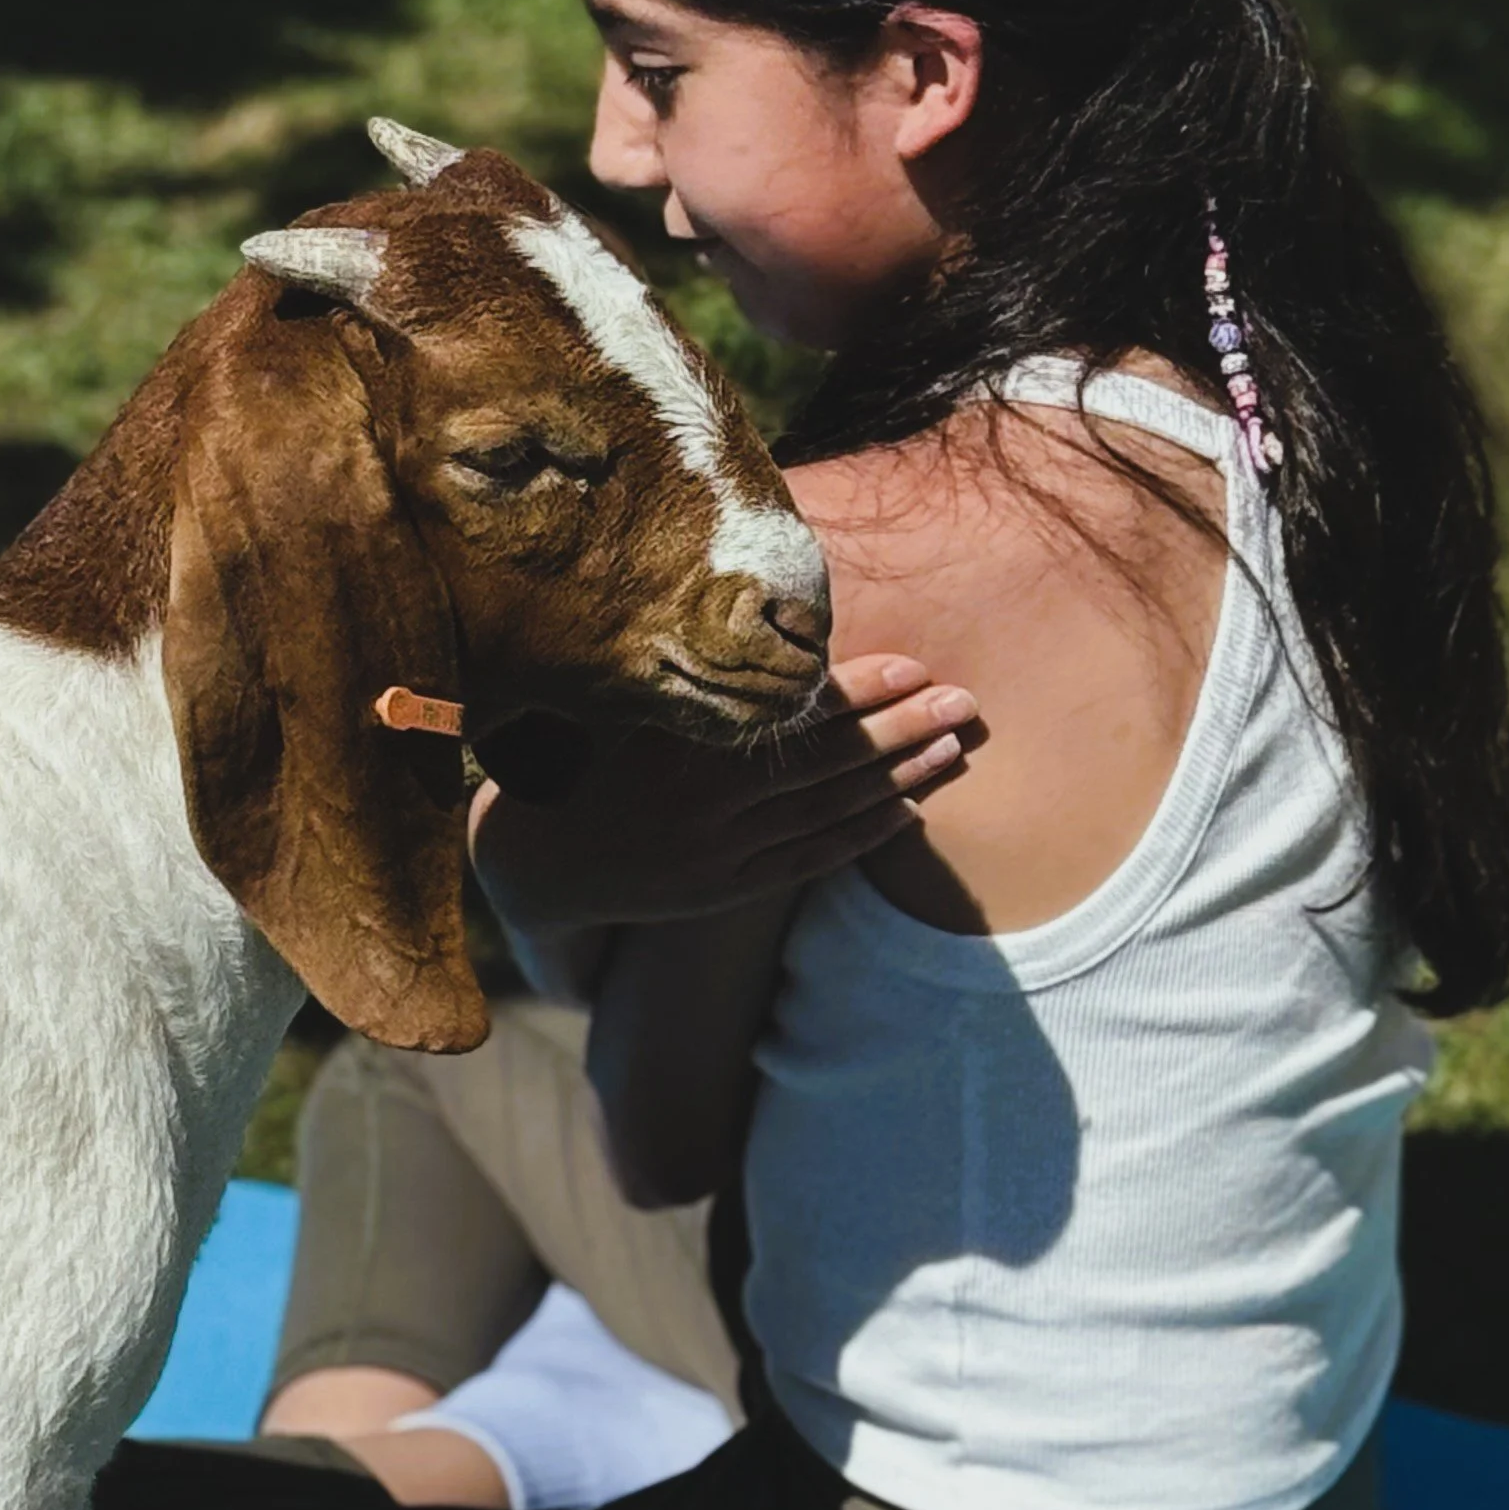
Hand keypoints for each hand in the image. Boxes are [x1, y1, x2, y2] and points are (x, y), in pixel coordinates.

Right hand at [469, 654, 978, 940]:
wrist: (542, 862)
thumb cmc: (587, 760)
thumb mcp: (628, 706)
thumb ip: (690, 673)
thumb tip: (762, 619)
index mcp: (684, 744)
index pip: (793, 716)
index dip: (861, 692)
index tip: (915, 667)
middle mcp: (707, 803)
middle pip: (829, 764)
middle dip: (903, 731)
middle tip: (966, 703)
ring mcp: (721, 853)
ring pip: (831, 812)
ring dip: (901, 780)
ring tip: (956, 747)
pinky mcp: (728, 891)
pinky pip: (812, 858)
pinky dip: (864, 833)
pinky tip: (910, 809)